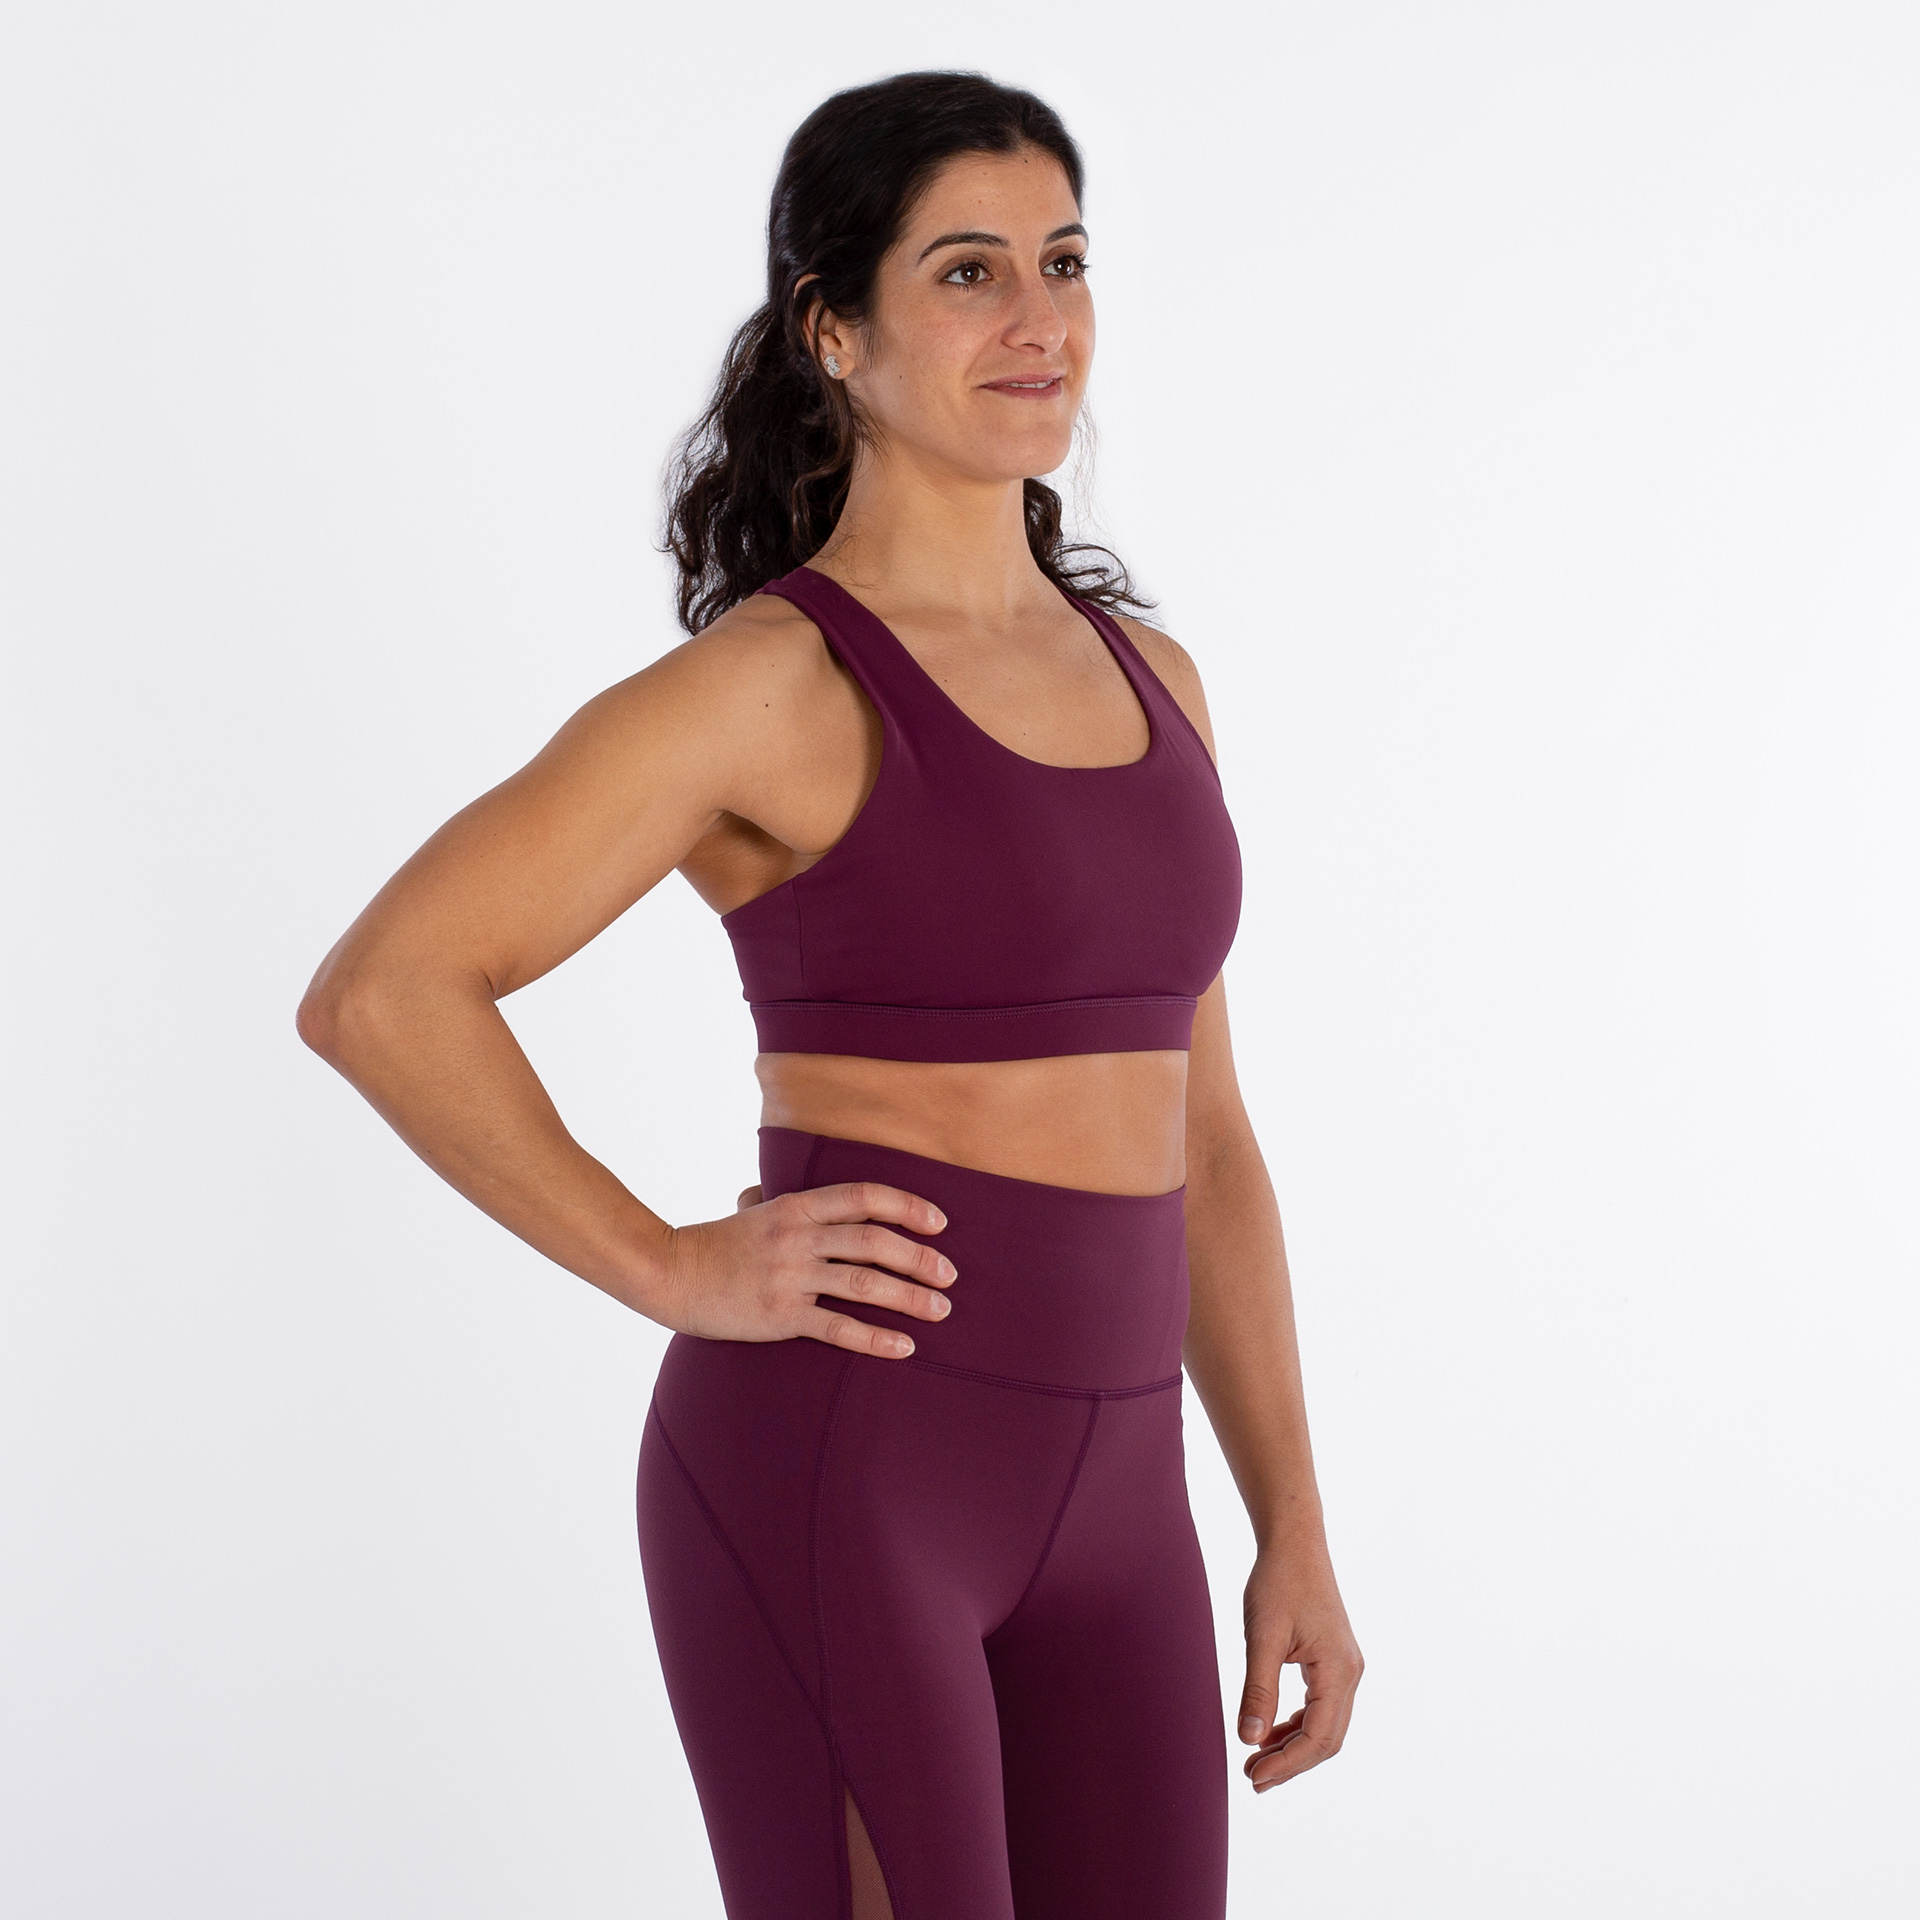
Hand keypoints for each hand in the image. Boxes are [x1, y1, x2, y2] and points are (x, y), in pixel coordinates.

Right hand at [659, 1178, 956, 1357]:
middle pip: (875, 1241)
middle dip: (920, 1257)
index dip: (908, 1206)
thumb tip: (820, 1195)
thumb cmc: (717, 1242)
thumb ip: (790, 1201)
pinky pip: (838, 1327)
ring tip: (940, 1310)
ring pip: (865, 1283)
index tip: (940, 1222)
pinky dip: (876, 1337)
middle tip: (950, 1274)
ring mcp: (790, 1276)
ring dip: (910, 1297)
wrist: (671, 1273)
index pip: (865, 1197)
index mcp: (797, 1206)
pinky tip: (904, 1347)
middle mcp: (799, 1236)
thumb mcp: (756, 1209)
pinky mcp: (781, 1315)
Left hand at [1237, 1542, 1362, 1790]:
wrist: (1295, 1543)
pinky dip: (1297, 1724)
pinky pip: (1321, 1707)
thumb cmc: (1278, 1582)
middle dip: (1291, 1763)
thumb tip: (1250, 1740)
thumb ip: (1258, 1689)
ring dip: (1293, 1746)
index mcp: (1338, 1670)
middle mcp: (1350, 1673)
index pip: (1318, 1737)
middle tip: (1252, 1778)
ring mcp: (1346, 1667)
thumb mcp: (1261, 1636)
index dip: (1287, 1764)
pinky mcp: (1334, 1660)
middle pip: (1327, 1740)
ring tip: (1256, 1759)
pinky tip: (1270, 1730)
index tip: (1253, 1776)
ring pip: (1326, 1726)